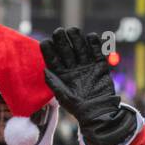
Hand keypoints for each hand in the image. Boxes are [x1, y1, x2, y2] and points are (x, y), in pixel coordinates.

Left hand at [40, 27, 135, 144]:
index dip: (48, 49)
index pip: (53, 58)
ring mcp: (86, 65)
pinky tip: (90, 37)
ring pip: (80, 47)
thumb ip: (53, 82)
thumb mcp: (62, 96)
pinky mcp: (100, 66)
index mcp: (61, 74)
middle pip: (66, 49)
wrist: (98, 112)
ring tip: (73, 31)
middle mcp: (73, 68)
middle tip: (59, 32)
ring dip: (76, 38)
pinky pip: (97, 51)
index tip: (45, 42)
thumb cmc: (78, 107)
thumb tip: (44, 68)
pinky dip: (95, 43)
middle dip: (62, 39)